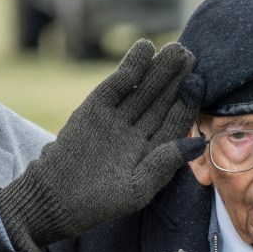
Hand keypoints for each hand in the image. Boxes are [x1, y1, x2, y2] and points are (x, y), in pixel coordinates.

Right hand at [0, 38, 205, 251]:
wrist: (52, 198)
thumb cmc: (98, 203)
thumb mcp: (138, 189)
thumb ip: (165, 163)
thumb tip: (199, 143)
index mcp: (153, 154)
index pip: (175, 123)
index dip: (188, 102)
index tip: (200, 81)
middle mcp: (138, 133)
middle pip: (162, 102)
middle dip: (177, 79)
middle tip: (192, 54)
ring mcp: (117, 119)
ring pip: (143, 90)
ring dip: (159, 69)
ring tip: (175, 49)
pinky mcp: (95, 108)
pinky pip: (118, 85)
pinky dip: (131, 67)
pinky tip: (146, 48)